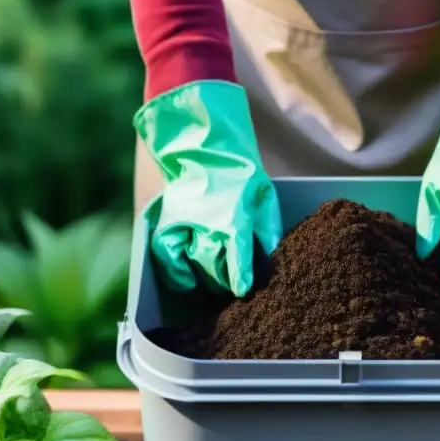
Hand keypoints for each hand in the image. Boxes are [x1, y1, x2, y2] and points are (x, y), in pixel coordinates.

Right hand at [135, 81, 281, 296]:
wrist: (206, 151)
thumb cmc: (241, 175)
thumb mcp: (264, 194)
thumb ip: (268, 226)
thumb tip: (272, 254)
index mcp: (234, 214)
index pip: (237, 251)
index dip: (239, 273)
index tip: (242, 289)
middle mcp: (206, 221)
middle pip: (214, 263)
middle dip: (225, 280)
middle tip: (234, 286)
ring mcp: (184, 222)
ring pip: (191, 262)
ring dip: (205, 278)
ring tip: (217, 284)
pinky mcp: (169, 223)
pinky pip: (166, 254)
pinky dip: (175, 273)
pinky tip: (188, 282)